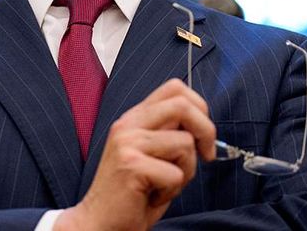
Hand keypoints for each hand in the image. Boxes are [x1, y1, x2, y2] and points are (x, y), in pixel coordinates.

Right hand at [55, 79, 216, 230]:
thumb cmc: (132, 193)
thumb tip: (203, 126)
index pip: (174, 88)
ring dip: (186, 171)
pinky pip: (176, 174)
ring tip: (164, 184)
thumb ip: (169, 133)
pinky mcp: (131, 165)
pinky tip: (152, 196)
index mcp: (134, 118)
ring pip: (185, 143)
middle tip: (207, 156)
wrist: (100, 222)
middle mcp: (128, 125)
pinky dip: (172, 190)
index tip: (203, 135)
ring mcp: (127, 143)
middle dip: (206, 131)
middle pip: (182, 105)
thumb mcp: (151, 154)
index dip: (199, 107)